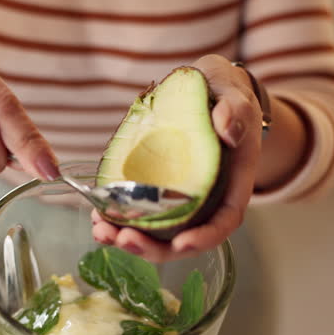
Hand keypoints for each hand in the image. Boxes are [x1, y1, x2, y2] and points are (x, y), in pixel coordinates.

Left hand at [91, 54, 262, 262]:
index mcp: (233, 182)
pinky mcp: (156, 187)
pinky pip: (140, 211)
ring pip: (158, 231)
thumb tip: (228, 131)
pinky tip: (98, 217)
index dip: (204, 237)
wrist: (207, 87)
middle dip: (154, 247)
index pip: (224, 220)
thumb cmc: (226, 92)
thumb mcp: (235, 95)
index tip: (181, 244)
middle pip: (185, 236)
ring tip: (102, 232)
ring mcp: (179, 195)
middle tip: (124, 240)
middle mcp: (207, 197)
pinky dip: (119, 218)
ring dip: (130, 238)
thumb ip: (236, 112)